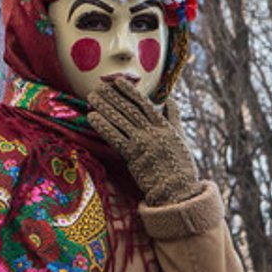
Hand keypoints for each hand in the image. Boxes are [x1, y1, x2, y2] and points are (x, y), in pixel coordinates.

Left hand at [88, 78, 199, 205]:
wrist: (177, 190)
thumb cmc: (179, 164)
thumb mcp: (180, 136)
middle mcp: (153, 132)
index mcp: (165, 126)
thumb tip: (169, 98)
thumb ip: (173, 116)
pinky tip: (92, 117)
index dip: (130, 92)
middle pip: (128, 110)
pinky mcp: (132, 156)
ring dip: (104, 107)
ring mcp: (142, 144)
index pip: (144, 104)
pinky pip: (115, 138)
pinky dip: (103, 126)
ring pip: (120, 121)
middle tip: (98, 86)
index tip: (118, 81)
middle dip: (112, 96)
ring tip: (91, 97)